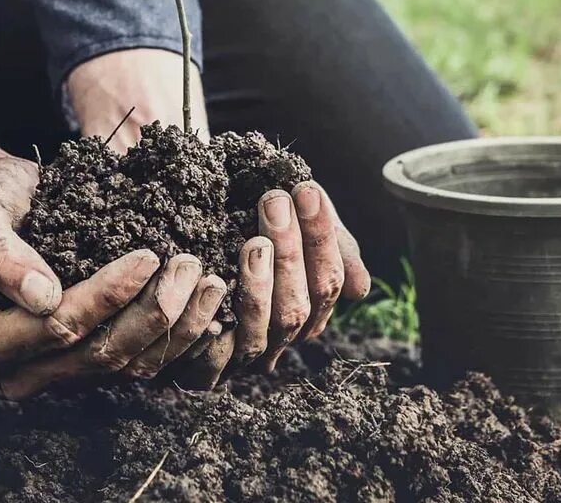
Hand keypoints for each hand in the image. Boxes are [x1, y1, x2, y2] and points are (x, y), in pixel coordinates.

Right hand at [0, 64, 218, 393]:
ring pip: (128, 366)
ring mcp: (58, 375)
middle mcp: (17, 373)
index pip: (56, 328)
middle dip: (152, 312)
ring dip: (176, 326)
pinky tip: (207, 304)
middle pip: (98, 355)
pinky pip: (141, 363)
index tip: (149, 256)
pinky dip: (179, 337)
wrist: (4, 200)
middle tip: (190, 263)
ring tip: (209, 279)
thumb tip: (43, 298)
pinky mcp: (92, 365)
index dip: (106, 295)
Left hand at [176, 181, 370, 386]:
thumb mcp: (299, 230)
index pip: (328, 280)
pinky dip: (216, 319)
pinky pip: (215, 355)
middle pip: (297, 307)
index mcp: (312, 308)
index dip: (320, 236)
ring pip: (263, 329)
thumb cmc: (254, 228)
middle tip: (275, 201)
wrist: (202, 226)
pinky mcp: (207, 369)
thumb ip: (332, 248)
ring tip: (253, 241)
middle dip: (290, 253)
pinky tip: (212, 283)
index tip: (306, 190)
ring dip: (260, 284)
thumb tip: (358, 290)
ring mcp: (248, 354)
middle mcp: (284, 336)